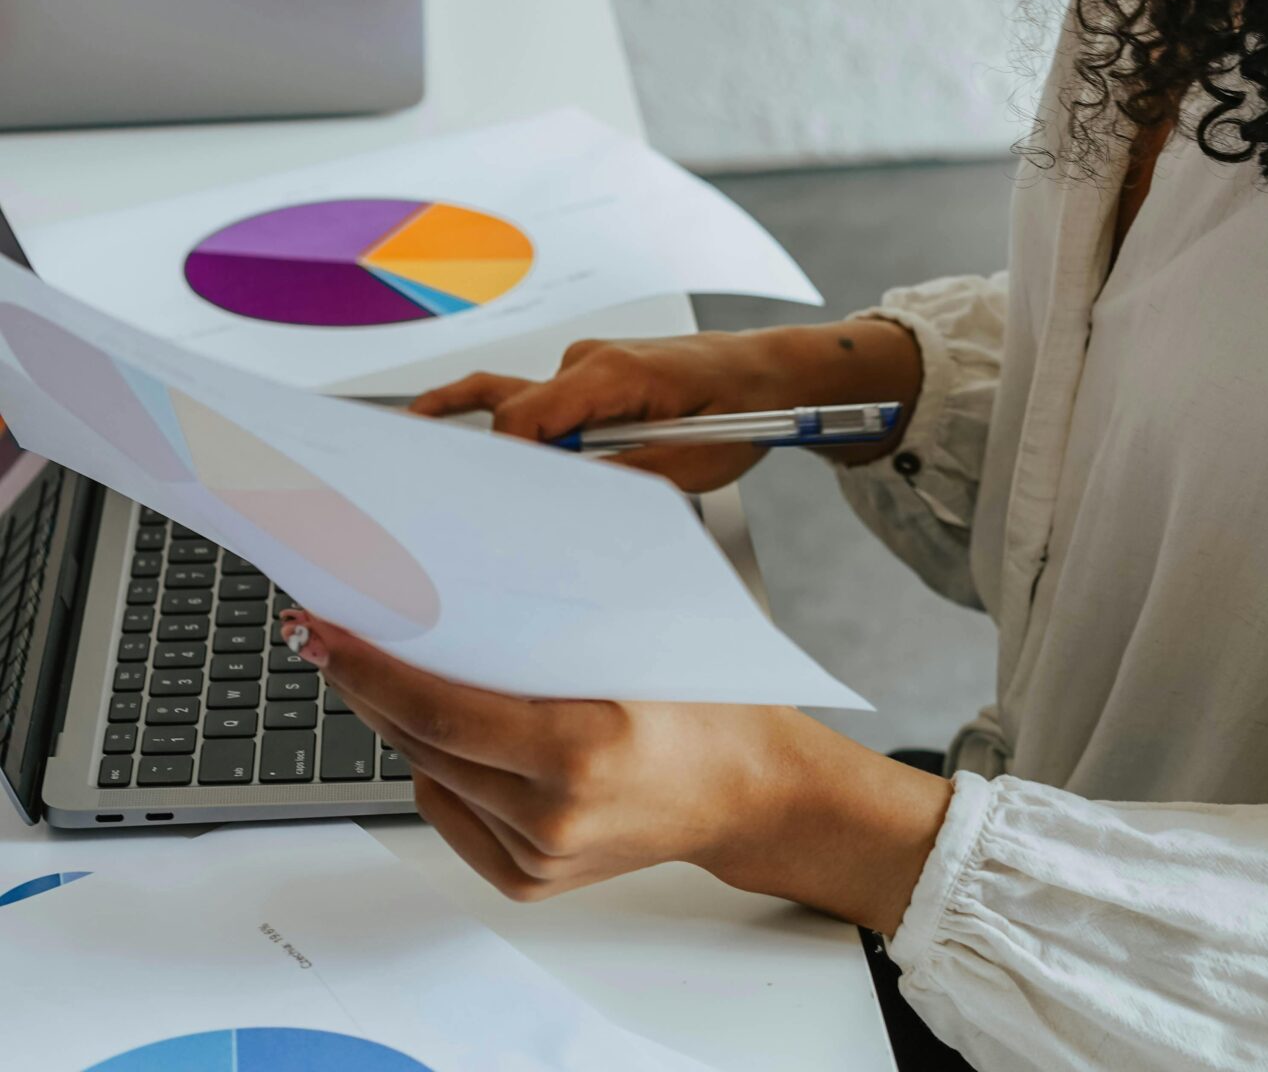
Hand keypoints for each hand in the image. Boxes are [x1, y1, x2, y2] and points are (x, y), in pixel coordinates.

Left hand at [279, 611, 951, 936]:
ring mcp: (538, 857)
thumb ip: (552, 624)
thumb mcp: (639, 640)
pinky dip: (436, 767)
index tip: (327, 628)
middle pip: (420, 742)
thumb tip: (453, 583)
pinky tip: (438, 729)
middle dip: (364, 683)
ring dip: (396, 720)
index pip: (440, 708)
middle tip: (322, 632)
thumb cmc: (706, 703)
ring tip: (374, 665)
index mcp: (581, 748)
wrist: (748, 790)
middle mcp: (552, 814)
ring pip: (429, 775)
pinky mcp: (529, 881)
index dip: (372, 666)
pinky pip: (452, 812)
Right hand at [411, 317, 921, 492]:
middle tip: (429, 502)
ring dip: (475, 437)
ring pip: (512, 402)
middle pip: (510, 413)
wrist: (771, 373)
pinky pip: (531, 398)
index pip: (529, 420)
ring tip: (405, 458)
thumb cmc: (742, 410)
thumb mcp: (689, 464)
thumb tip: (565, 508)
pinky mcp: (589, 379)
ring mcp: (585, 367)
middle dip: (478, 463)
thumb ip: (621, 482)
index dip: (501, 468)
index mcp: (611, 375)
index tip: (481, 509)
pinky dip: (492, 416)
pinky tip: (440, 423)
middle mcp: (588, 363)